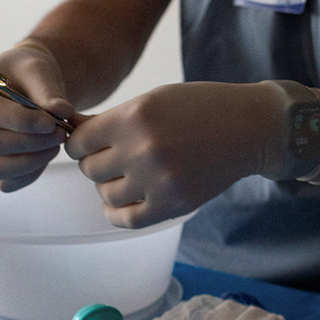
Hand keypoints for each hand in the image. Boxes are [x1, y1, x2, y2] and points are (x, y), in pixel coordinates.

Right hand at [0, 42, 81, 191]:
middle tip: (60, 134)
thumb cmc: (27, 72)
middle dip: (30, 142)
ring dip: (32, 161)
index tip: (52, 122)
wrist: (26, 84)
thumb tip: (62, 112)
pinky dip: (30, 173)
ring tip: (55, 144)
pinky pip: (5, 182)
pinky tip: (45, 154)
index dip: (22, 121)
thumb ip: (48, 91)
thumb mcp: (38, 70)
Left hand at [64, 81, 284, 227]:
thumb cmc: (198, 108)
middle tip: (116, 158)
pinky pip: (126, 218)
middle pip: (90, 169)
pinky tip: (123, 201)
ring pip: (105, 194)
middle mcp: (142, 149)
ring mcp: (157, 180)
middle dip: (97, 163)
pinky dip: (116, 212)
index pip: (78, 142)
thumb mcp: (153, 100)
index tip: (91, 144)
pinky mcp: (173, 204)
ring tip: (127, 176)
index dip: (80, 143)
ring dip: (110, 186)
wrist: (248, 128)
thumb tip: (71, 133)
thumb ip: (112, 120)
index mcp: (133, 117)